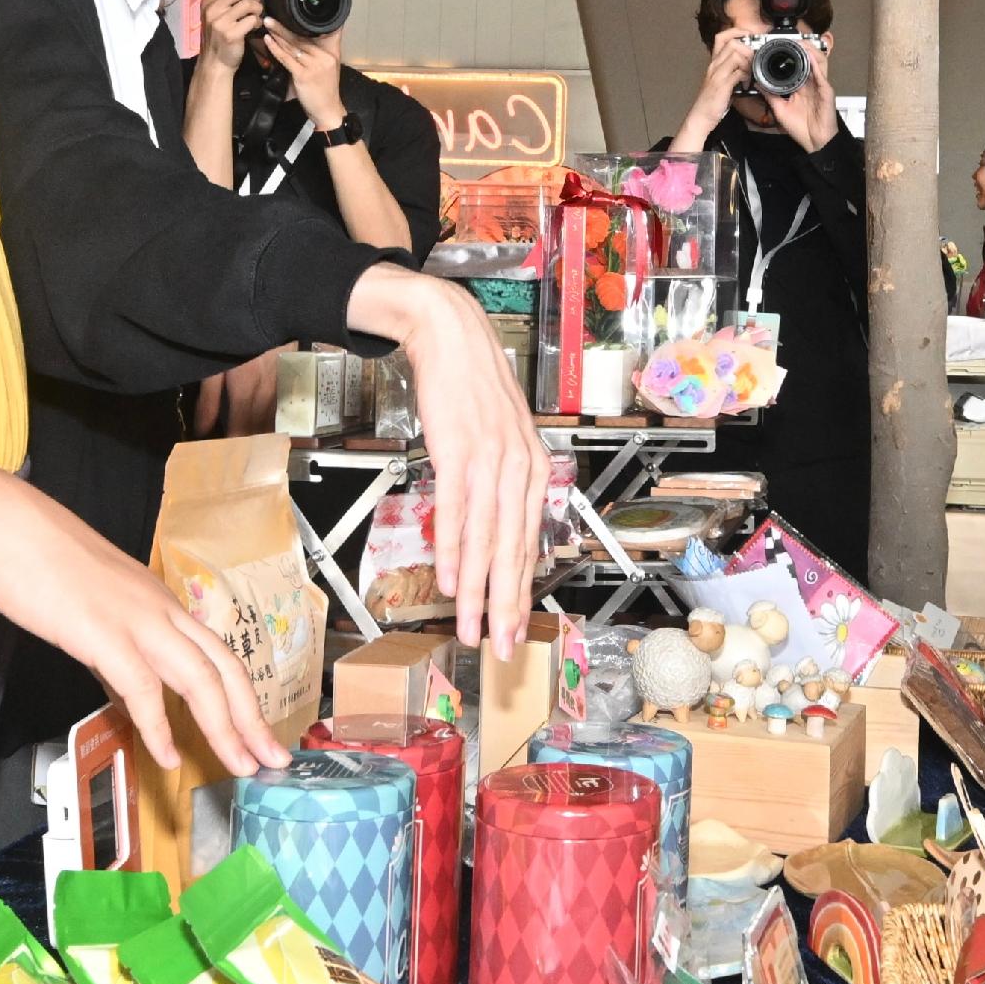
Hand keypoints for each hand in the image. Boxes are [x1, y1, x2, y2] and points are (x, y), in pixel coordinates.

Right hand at [0, 479, 283, 776]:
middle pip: (225, 669)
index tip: (258, 735)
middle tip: (273, 761)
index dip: (244, 698)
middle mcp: (160, 610)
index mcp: (160, 602)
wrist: (2, 525)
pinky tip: (168, 757)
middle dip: (253, 720)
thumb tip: (130, 693)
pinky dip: (160, 727)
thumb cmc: (38, 561)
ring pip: (199, 678)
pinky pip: (143, 687)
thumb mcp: (94, 609)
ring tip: (239, 766)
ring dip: (224, 728)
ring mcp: (136, 620)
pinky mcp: (103, 633)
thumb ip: (117, 651)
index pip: (218, 655)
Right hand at [196, 0, 264, 74]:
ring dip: (257, 9)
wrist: (214, 63)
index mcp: (207, 2)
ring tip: (255, 16)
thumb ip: (225, 0)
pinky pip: (252, 20)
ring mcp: (220, 22)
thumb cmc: (218, 38)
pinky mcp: (231, 34)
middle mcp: (212, 10)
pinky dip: (257, 22)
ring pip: (249, 4)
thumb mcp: (215, 16)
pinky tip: (254, 27)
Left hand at [263, 22, 348, 129]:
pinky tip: (268, 41)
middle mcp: (323, 57)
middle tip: (270, 17)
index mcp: (330, 53)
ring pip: (293, 46)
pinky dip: (276, 49)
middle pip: (301, 38)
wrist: (328, 110)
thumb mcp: (327, 68)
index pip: (312, 35)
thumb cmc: (324, 91)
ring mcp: (314, 66)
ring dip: (278, 35)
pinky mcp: (304, 75)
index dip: (298, 25)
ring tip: (267, 24)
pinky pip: (287, 59)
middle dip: (284, 27)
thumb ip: (316, 55)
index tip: (286, 15)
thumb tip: (301, 46)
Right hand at [356, 268, 544, 653]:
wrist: (452, 338)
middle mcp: (520, 470)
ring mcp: (492, 462)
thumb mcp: (502, 440)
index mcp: (534, 470)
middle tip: (497, 646)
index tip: (512, 628)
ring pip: (485, 541)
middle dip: (504, 606)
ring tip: (469, 625)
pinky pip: (456, 511)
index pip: (528, 545)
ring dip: (476, 591)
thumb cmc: (474, 389)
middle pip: (512, 552)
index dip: (517, 593)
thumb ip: (502, 486)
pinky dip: (452, 549)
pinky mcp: (460, 452)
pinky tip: (450, 577)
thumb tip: (495, 530)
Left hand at [776, 30, 840, 149]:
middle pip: (808, 59)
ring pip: (818, 62)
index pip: (796, 65)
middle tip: (788, 40)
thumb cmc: (801, 128)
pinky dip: (816, 64)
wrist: (815, 141)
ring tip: (800, 43)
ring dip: (810, 51)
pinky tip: (810, 56)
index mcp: (801, 86)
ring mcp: (820, 86)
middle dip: (800, 48)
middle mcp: (811, 83)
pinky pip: (822, 74)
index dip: (789, 55)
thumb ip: (770, 95)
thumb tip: (759, 83)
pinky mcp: (826, 91)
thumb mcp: (780, 109)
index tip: (778, 47)